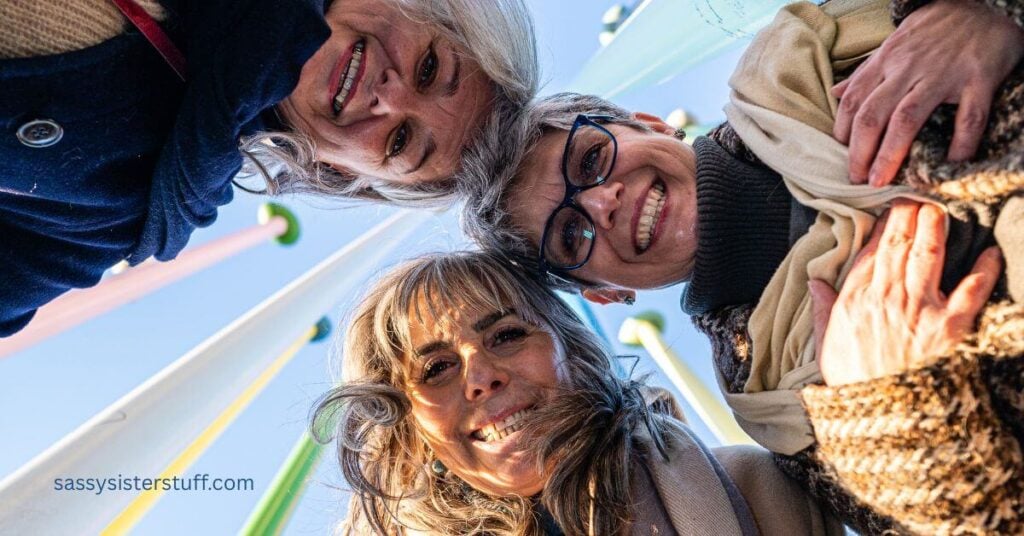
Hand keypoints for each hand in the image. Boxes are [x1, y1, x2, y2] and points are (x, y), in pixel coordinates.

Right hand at [809, 201, 1000, 385]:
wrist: (886, 418)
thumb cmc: (854, 383)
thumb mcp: (826, 345)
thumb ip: (823, 309)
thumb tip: (815, 281)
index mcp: (855, 300)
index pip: (870, 251)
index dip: (881, 226)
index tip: (890, 208)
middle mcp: (885, 298)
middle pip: (898, 244)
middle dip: (908, 214)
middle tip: (917, 194)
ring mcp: (918, 309)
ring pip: (927, 255)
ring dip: (936, 226)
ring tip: (941, 208)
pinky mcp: (950, 326)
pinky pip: (971, 288)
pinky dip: (984, 267)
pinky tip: (991, 250)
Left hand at [832, 0, 1023, 186]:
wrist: (985, 5)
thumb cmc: (934, 31)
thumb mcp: (895, 44)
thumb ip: (866, 72)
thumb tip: (835, 95)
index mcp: (888, 60)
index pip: (855, 100)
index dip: (843, 131)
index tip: (841, 154)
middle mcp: (910, 68)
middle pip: (874, 114)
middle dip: (860, 151)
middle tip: (856, 178)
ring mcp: (944, 74)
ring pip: (908, 118)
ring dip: (890, 154)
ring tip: (881, 180)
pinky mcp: (978, 78)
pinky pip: (969, 116)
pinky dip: (960, 143)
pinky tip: (950, 164)